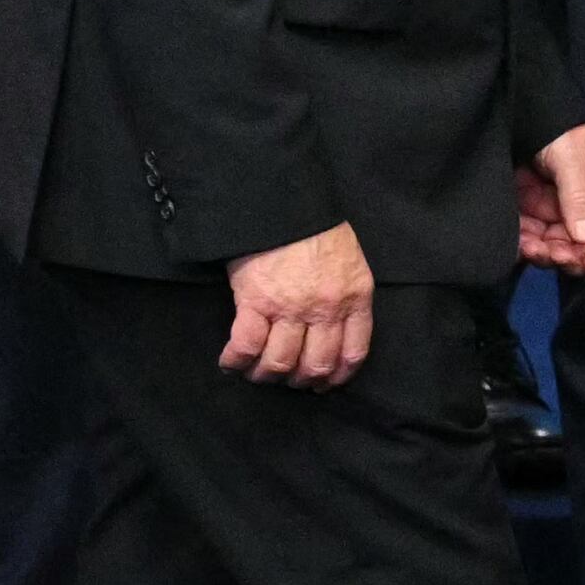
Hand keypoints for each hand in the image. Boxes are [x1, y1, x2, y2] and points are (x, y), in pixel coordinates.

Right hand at [218, 220, 374, 386]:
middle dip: (301, 380)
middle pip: (315, 364)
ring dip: (267, 375)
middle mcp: (325, 309)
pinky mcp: (255, 301)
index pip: (352, 353)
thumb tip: (331, 323)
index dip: (336, 376)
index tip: (324, 383)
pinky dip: (235, 360)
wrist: (281, 201)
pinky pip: (246, 345)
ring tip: (257, 374)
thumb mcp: (349, 259)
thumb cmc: (314, 225)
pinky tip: (229, 364)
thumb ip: (346, 293)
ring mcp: (289, 308)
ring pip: (281, 362)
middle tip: (289, 380)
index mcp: (354, 298)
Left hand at [518, 122, 584, 276]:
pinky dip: (528, 244)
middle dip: (573, 255)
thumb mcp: (570, 156)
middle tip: (552, 254)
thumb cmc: (557, 126)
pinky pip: (536, 235)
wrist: (521, 110)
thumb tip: (584, 238)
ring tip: (531, 249)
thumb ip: (576, 195)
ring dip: (549, 253)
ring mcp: (561, 208)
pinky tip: (519, 244)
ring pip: (561, 244)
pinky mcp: (535, 210)